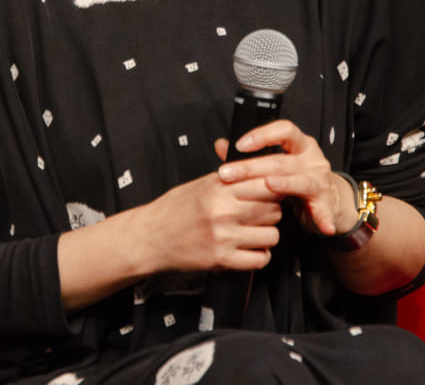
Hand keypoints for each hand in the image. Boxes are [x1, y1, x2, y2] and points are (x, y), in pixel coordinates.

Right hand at [132, 167, 283, 273]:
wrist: (150, 237)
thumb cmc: (173, 210)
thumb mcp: (199, 184)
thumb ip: (228, 175)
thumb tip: (250, 164)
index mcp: (218, 187)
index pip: (264, 183)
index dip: (273, 188)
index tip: (272, 192)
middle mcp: (222, 211)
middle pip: (273, 208)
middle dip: (273, 210)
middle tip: (262, 212)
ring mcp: (223, 236)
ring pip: (272, 235)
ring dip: (267, 234)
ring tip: (255, 232)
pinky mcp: (221, 260)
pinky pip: (259, 259)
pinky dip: (259, 256)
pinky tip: (250, 249)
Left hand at [216, 119, 352, 238]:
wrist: (327, 198)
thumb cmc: (294, 178)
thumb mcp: (274, 163)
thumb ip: (249, 155)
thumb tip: (221, 145)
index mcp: (299, 144)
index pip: (284, 131)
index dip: (262, 135)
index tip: (239, 145)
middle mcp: (312, 159)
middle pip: (281, 160)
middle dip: (251, 167)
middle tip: (227, 174)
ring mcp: (320, 180)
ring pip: (299, 181)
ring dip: (283, 184)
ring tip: (269, 185)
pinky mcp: (326, 201)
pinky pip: (323, 209)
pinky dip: (323, 217)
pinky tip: (322, 225)